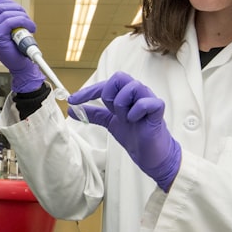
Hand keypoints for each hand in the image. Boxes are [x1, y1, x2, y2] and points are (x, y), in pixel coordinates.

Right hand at [0, 0, 44, 92]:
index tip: (19, 10)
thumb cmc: (16, 47)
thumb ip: (4, 14)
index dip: (9, 3)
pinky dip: (23, 22)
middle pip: (0, 7)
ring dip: (22, 16)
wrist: (20, 65)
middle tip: (27, 18)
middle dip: (17, 9)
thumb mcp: (9, 28)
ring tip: (29, 25)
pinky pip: (10, 22)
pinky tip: (30, 28)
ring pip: (6, 14)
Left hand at [69, 72, 181, 190]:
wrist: (150, 154)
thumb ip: (94, 114)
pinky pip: (147, 102)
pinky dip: (136, 111)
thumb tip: (73, 109)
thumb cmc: (135, 134)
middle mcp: (137, 93)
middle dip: (109, 95)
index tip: (73, 100)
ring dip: (122, 105)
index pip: (105, 84)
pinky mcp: (158, 110)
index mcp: (126, 94)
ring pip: (132, 87)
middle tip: (111, 112)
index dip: (88, 91)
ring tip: (126, 119)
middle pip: (120, 77)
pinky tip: (135, 120)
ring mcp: (148, 100)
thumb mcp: (110, 122)